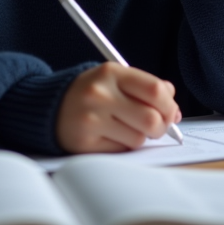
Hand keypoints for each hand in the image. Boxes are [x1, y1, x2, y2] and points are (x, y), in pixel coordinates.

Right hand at [56, 63, 181, 153]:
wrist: (49, 107)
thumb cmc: (91, 92)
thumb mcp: (115, 78)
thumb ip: (145, 86)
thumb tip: (173, 106)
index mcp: (110, 72)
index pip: (154, 90)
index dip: (170, 105)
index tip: (172, 113)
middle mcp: (99, 94)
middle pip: (151, 119)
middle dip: (161, 127)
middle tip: (157, 127)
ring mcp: (91, 120)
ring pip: (138, 139)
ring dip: (140, 137)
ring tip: (127, 128)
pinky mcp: (84, 143)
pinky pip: (120, 151)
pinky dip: (122, 146)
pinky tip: (111, 136)